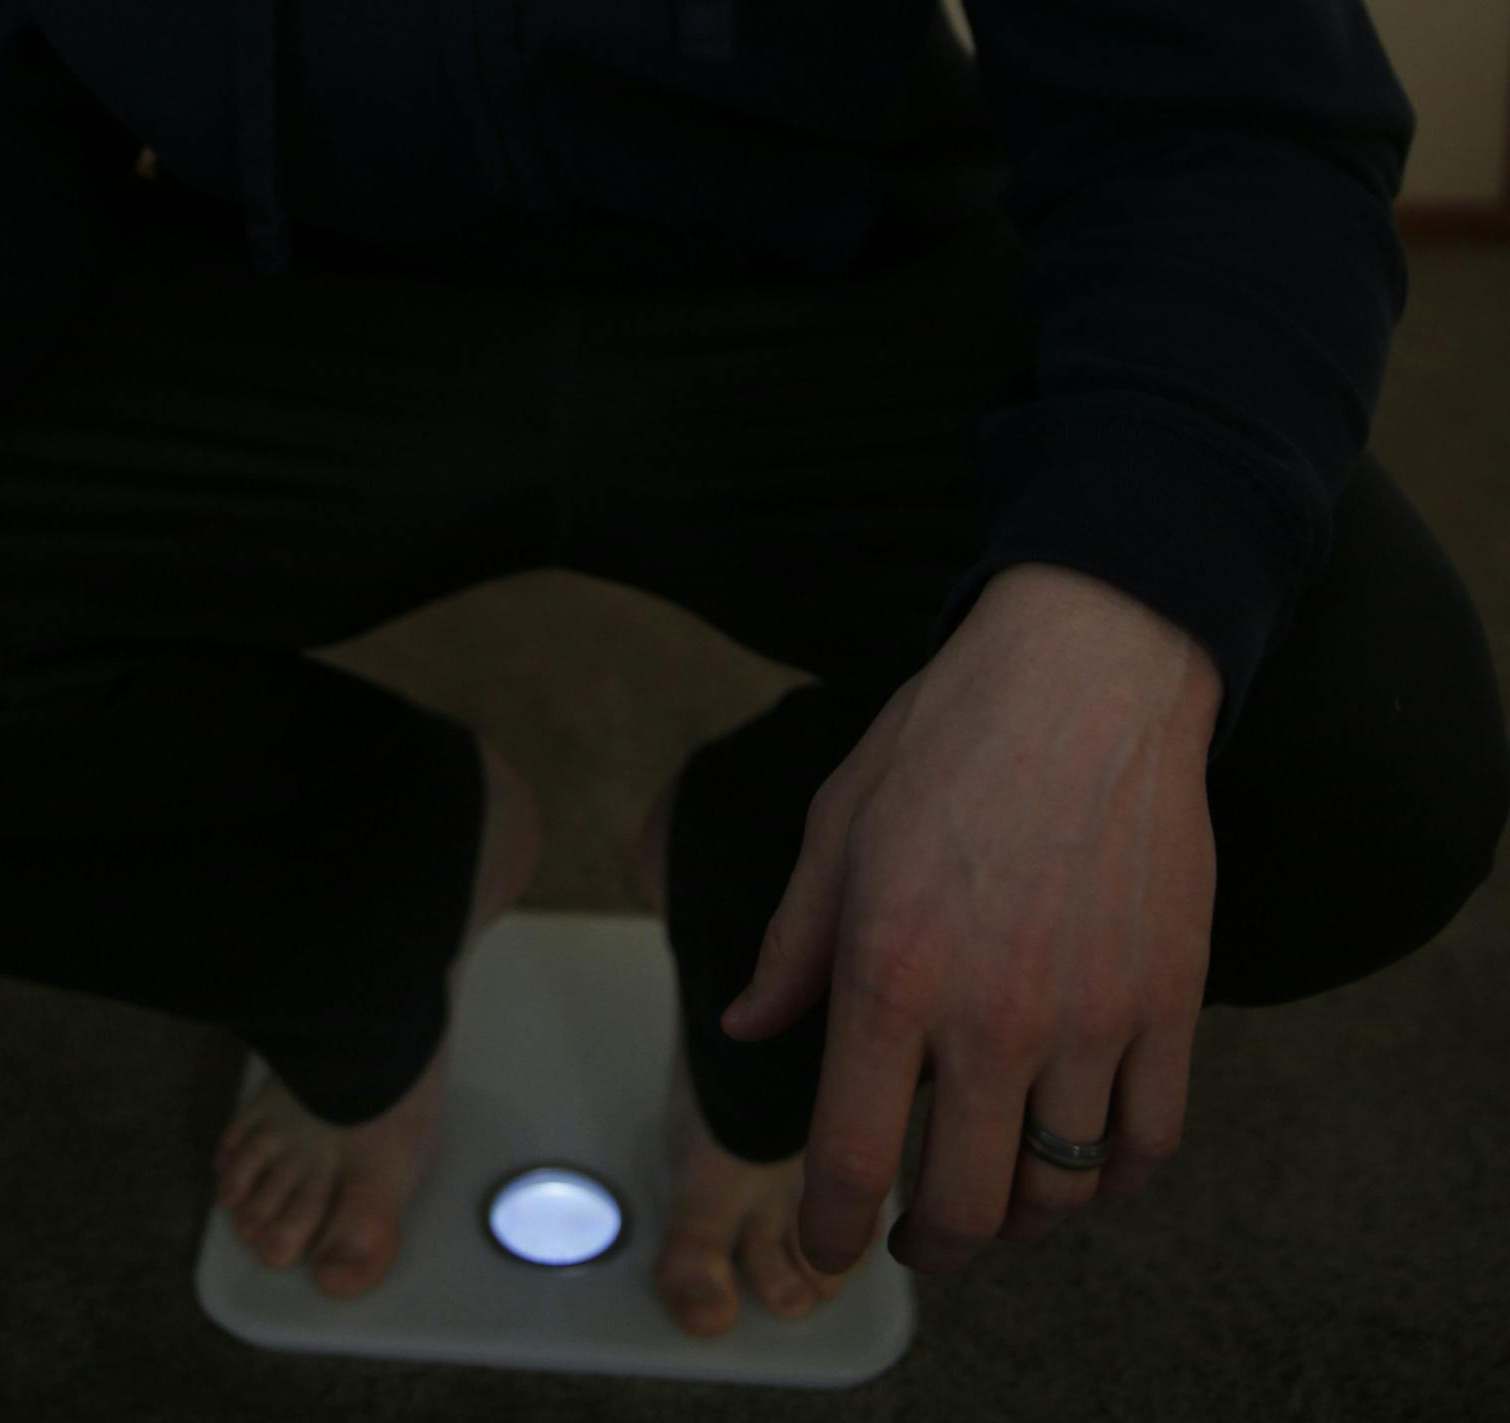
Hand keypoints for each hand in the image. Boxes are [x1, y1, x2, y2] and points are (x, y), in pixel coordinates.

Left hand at [719, 564, 1219, 1279]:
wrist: (1090, 670)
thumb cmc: (949, 735)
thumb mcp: (838, 824)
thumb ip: (792, 943)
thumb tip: (748, 1029)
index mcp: (891, 973)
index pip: (854, 1158)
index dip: (835, 1230)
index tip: (831, 1249)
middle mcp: (992, 1014)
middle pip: (968, 1206)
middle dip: (932, 1246)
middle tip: (917, 1239)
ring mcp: (1092, 1014)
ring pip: (1062, 1190)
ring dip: (1023, 1220)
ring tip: (998, 1202)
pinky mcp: (1169, 999)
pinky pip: (1150, 1142)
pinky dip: (1114, 1179)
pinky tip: (1082, 1161)